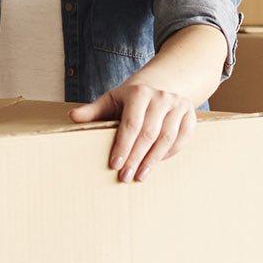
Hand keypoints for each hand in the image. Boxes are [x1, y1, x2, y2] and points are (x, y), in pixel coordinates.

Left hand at [73, 83, 193, 182]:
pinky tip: (157, 164)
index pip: (131, 124)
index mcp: (139, 92)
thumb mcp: (111, 100)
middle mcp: (161, 97)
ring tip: (140, 176)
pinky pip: (183, 138)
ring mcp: (179, 105)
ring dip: (153, 160)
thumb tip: (72, 117)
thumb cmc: (131, 99)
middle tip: (125, 176)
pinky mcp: (191, 115)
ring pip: (167, 138)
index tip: (114, 164)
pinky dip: (170, 153)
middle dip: (136, 157)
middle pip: (149, 133)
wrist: (161, 85)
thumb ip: (93, 110)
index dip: (123, 146)